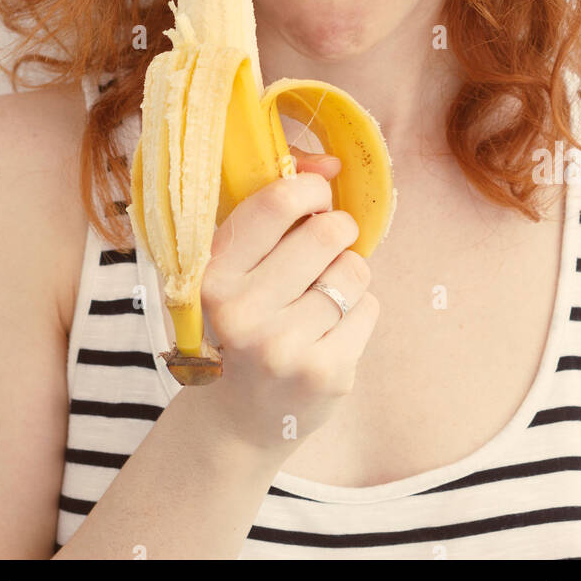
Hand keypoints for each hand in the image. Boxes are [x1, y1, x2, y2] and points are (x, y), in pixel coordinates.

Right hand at [198, 146, 379, 455]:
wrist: (238, 418)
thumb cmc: (242, 320)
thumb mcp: (233, 266)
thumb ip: (272, 207)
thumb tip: (331, 161)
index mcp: (212, 274)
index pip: (279, 202)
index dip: (311, 188)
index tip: (316, 197)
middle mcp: (241, 311)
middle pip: (328, 232)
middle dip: (338, 230)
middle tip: (327, 247)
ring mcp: (283, 347)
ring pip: (353, 269)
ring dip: (347, 275)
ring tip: (321, 297)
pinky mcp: (324, 374)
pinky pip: (369, 307)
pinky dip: (359, 310)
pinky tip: (330, 331)